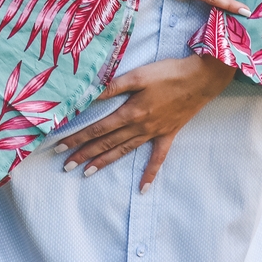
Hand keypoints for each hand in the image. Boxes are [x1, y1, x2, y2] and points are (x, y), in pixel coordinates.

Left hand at [53, 54, 235, 191]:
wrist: (201, 79)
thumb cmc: (168, 73)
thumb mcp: (138, 75)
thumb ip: (113, 86)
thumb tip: (90, 94)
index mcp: (131, 112)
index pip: (98, 128)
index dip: (78, 137)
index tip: (61, 146)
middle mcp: (140, 127)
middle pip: (107, 142)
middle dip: (85, 153)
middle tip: (65, 165)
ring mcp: (154, 133)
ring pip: (124, 150)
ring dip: (105, 162)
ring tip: (87, 172)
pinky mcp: (168, 135)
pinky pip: (158, 158)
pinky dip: (150, 173)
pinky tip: (143, 188)